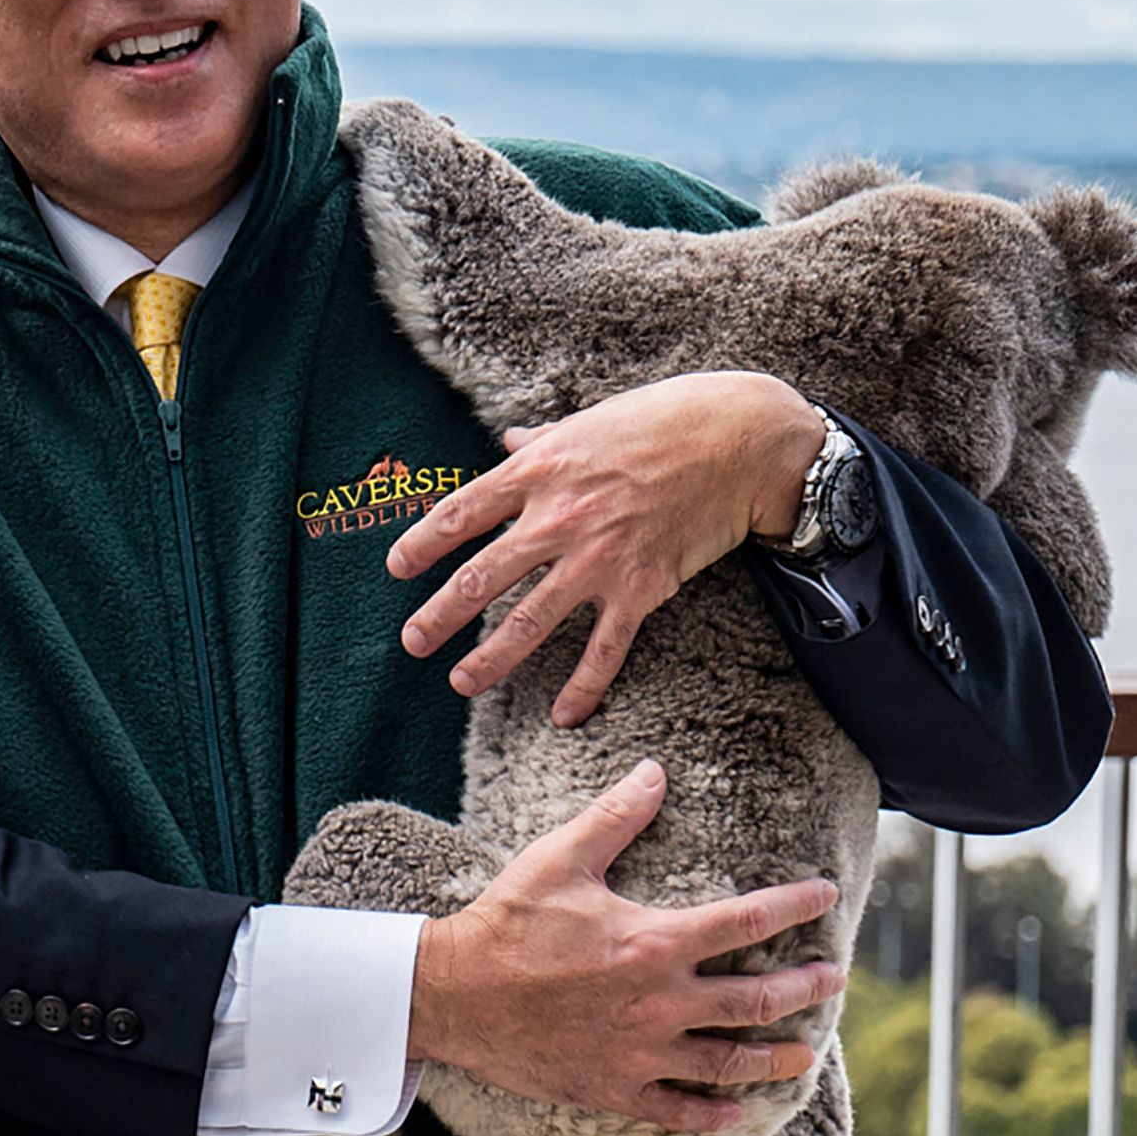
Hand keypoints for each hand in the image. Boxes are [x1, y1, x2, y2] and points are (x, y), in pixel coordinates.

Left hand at [389, 370, 821, 724]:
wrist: (740, 441)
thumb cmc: (663, 420)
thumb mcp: (588, 421)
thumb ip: (543, 441)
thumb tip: (510, 440)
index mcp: (537, 471)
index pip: (459, 514)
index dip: (421, 544)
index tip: (396, 569)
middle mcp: (557, 518)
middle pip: (480, 577)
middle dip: (439, 616)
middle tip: (412, 641)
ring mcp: (598, 558)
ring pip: (529, 621)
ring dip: (490, 659)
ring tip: (461, 682)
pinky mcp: (642, 588)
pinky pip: (603, 650)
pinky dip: (583, 687)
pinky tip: (563, 715)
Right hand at [406, 762, 844, 1129]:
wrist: (453, 995)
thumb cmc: (507, 923)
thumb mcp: (559, 859)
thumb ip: (615, 818)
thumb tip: (655, 772)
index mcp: (654, 942)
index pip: (747, 922)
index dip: (795, 907)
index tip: (826, 897)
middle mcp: (661, 1002)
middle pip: (757, 1001)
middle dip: (806, 989)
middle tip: (834, 979)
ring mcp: (642, 1052)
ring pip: (732, 1063)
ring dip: (778, 1059)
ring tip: (807, 1054)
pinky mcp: (615, 1088)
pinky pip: (679, 1110)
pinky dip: (713, 1113)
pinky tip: (736, 1111)